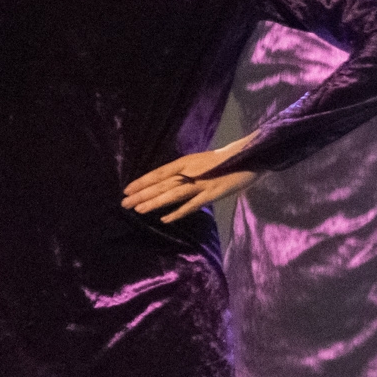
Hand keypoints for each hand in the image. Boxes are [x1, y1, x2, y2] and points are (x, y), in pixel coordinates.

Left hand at [123, 141, 259, 222]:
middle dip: (142, 194)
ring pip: (173, 193)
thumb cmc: (227, 161)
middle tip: (124, 204)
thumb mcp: (203, 163)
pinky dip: (179, 212)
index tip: (127, 190)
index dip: (142, 182)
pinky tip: (165, 219)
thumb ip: (188, 171)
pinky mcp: (214, 193)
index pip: (159, 173)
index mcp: (186, 162)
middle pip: (162, 184)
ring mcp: (202, 183)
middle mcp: (191, 171)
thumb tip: (170, 181)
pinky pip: (193, 204)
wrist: (252, 156)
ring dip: (155, 202)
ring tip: (138, 210)